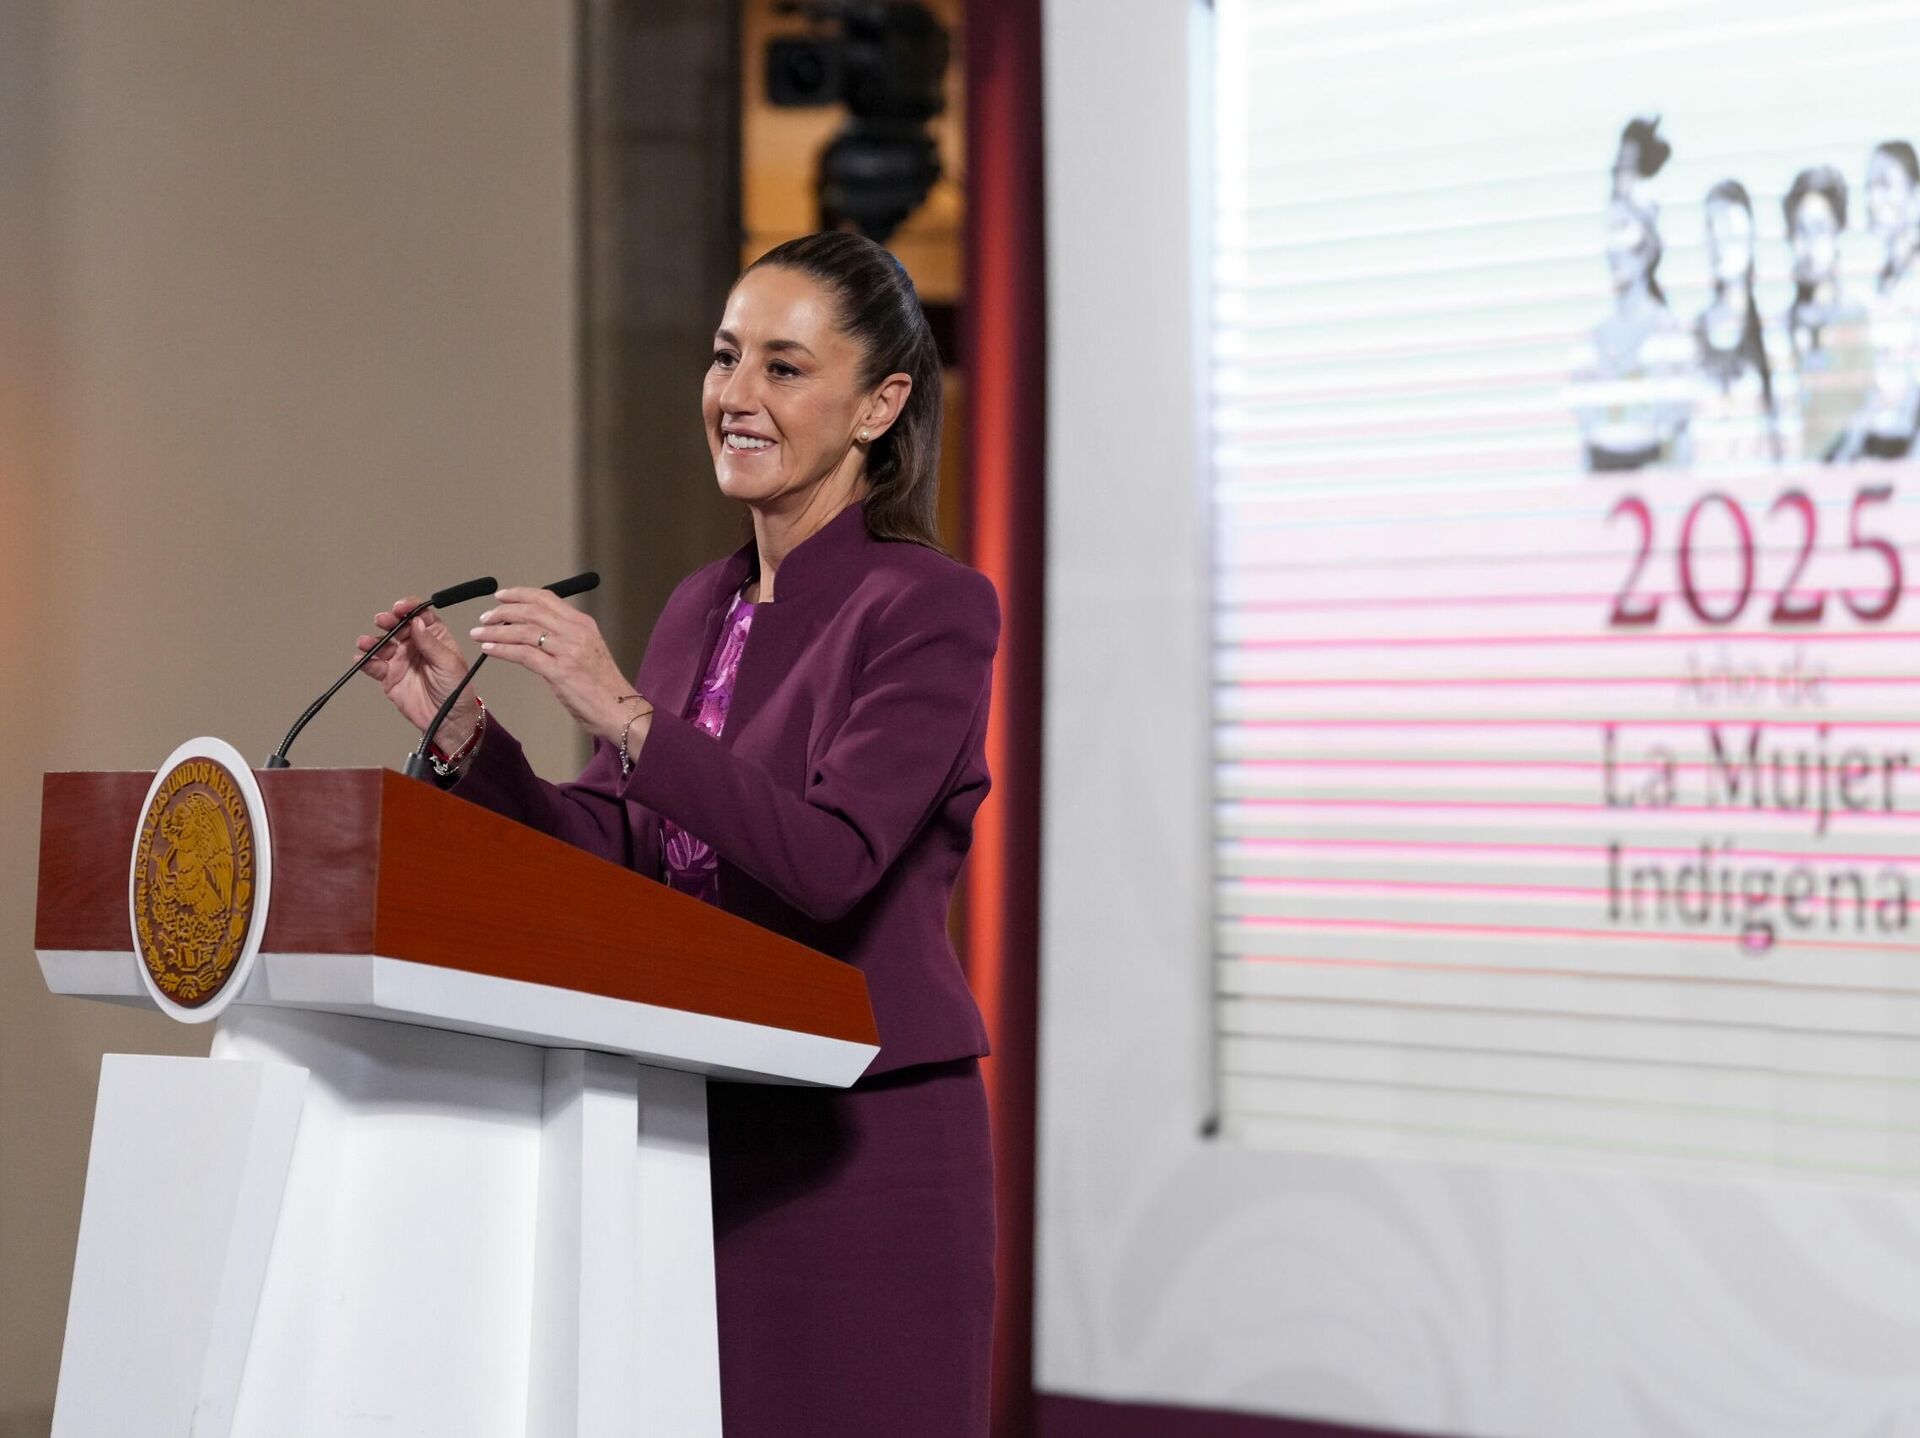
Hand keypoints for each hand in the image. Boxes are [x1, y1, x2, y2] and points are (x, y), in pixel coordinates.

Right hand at [356, 596, 480, 749]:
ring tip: (366, 642)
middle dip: (388, 621)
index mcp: (434, 637)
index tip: (400, 607)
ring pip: (382, 644)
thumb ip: (431, 644)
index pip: (420, 615)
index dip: (409, 607)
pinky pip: (374, 666)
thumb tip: (417, 622)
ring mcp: (400, 660)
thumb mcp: (449, 664)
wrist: (448, 720)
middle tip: (382, 620)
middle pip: (397, 626)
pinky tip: (362, 659)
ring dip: (372, 641)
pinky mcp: (389, 676)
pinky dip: (366, 661)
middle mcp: (415, 645)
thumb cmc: (456, 690)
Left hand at [470, 587, 647, 744]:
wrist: (621, 710)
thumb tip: (536, 633)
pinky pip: (523, 654)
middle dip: (502, 611)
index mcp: (583, 624)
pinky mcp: (559, 672)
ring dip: (496, 630)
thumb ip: (566, 638)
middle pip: (531, 611)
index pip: (546, 598)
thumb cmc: (604, 686)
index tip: (501, 597)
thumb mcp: (588, 652)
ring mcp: (568, 651)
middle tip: (485, 617)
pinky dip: (502, 649)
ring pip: (523, 631)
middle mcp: (576, 632)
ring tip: (479, 633)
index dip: (520, 594)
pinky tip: (489, 648)